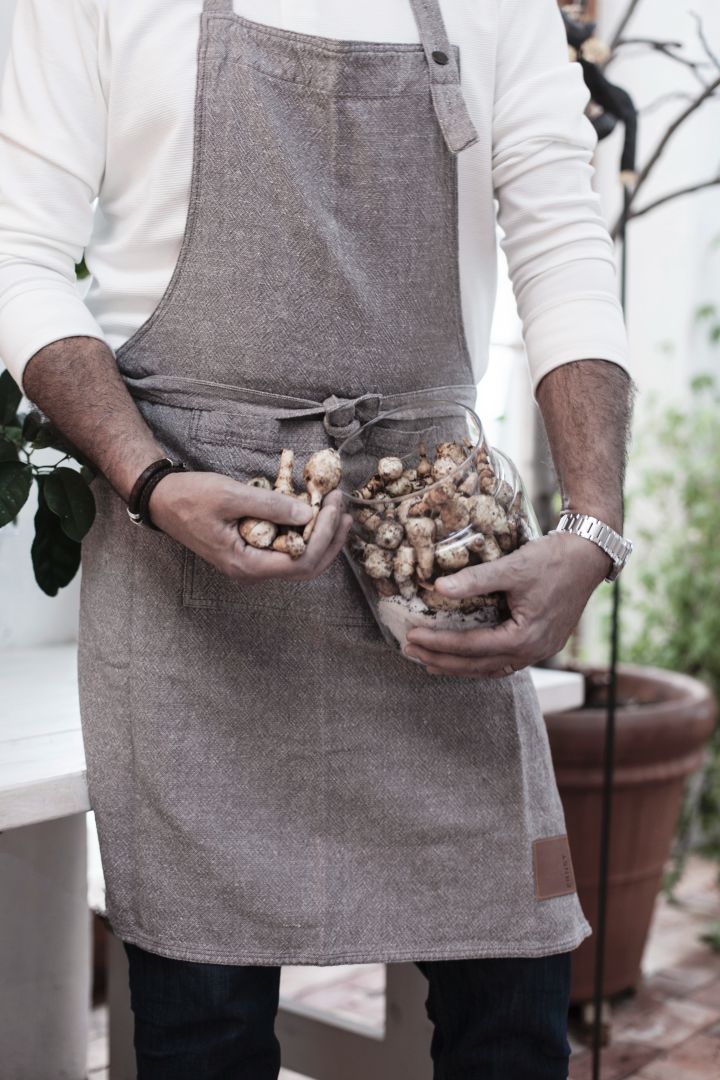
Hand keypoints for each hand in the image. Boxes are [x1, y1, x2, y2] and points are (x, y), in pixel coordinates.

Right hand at [147, 470, 351, 581]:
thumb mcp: (231, 495)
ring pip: (299, 559)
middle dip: (330, 537)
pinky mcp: (252, 550)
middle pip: (306, 566)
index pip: (301, 561)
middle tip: (342, 505)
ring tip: (335, 507)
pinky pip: (286, 548)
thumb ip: (271, 506)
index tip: (333, 503)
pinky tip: (315, 511)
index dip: (324, 534)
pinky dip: (304, 531)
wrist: (163, 499)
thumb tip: (309, 513)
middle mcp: (252, 571)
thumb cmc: (191, 497)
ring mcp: (252, 562)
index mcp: (246, 565)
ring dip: (321, 534)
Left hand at [404, 532, 611, 677]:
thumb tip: (438, 587)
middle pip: (478, 665)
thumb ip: (475, 580)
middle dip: (442, 660)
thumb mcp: (512, 567)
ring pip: (492, 668)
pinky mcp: (542, 643)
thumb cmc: (553, 559)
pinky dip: (481, 661)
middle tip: (410, 652)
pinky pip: (505, 661)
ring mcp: (540, 650)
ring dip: (459, 666)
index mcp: (524, 637)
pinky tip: (466, 657)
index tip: (411, 636)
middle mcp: (533, 651)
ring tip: (430, 662)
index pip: (471, 646)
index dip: (438, 643)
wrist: (588, 555)